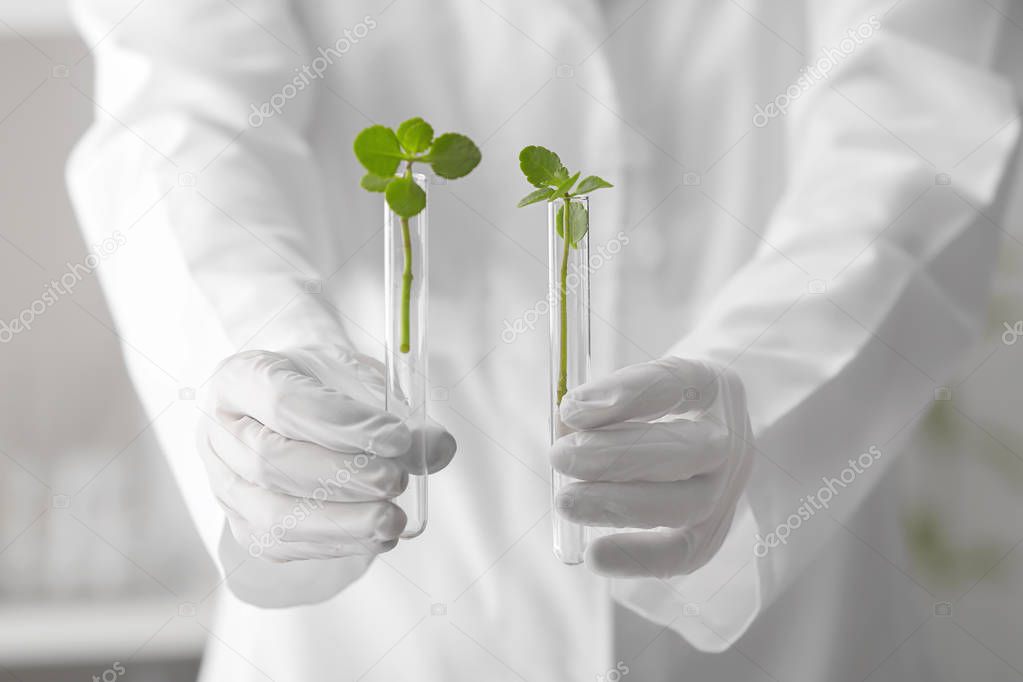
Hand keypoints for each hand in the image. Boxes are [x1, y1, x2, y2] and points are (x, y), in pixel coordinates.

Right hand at [197, 345, 454, 561]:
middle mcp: (218, 431)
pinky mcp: (242, 523)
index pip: (284, 402)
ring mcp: (224, 482)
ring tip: (392, 520)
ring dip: (340, 523)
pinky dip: (333, 544)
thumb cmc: (325, 382)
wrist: (294, 399)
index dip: (342, 424)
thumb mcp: (361, 377)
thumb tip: (440, 447)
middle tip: (395, 482)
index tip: (396, 437)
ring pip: (271, 514)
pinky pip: (282, 545)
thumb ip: (399, 409)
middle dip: (341, 478)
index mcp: (240, 377)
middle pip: (271, 461)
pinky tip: (374, 537)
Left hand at [551, 357, 752, 577]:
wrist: (705, 430)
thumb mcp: (633, 383)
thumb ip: (601, 401)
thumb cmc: (657, 402)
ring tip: (567, 501)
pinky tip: (593, 555)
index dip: (626, 396)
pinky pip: (683, 554)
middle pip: (691, 450)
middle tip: (561, 456)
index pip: (678, 383)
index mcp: (711, 384)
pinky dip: (637, 557)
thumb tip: (565, 426)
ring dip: (619, 505)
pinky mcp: (713, 530)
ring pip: (688, 504)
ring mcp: (727, 488)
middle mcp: (730, 437)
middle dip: (617, 457)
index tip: (571, 407)